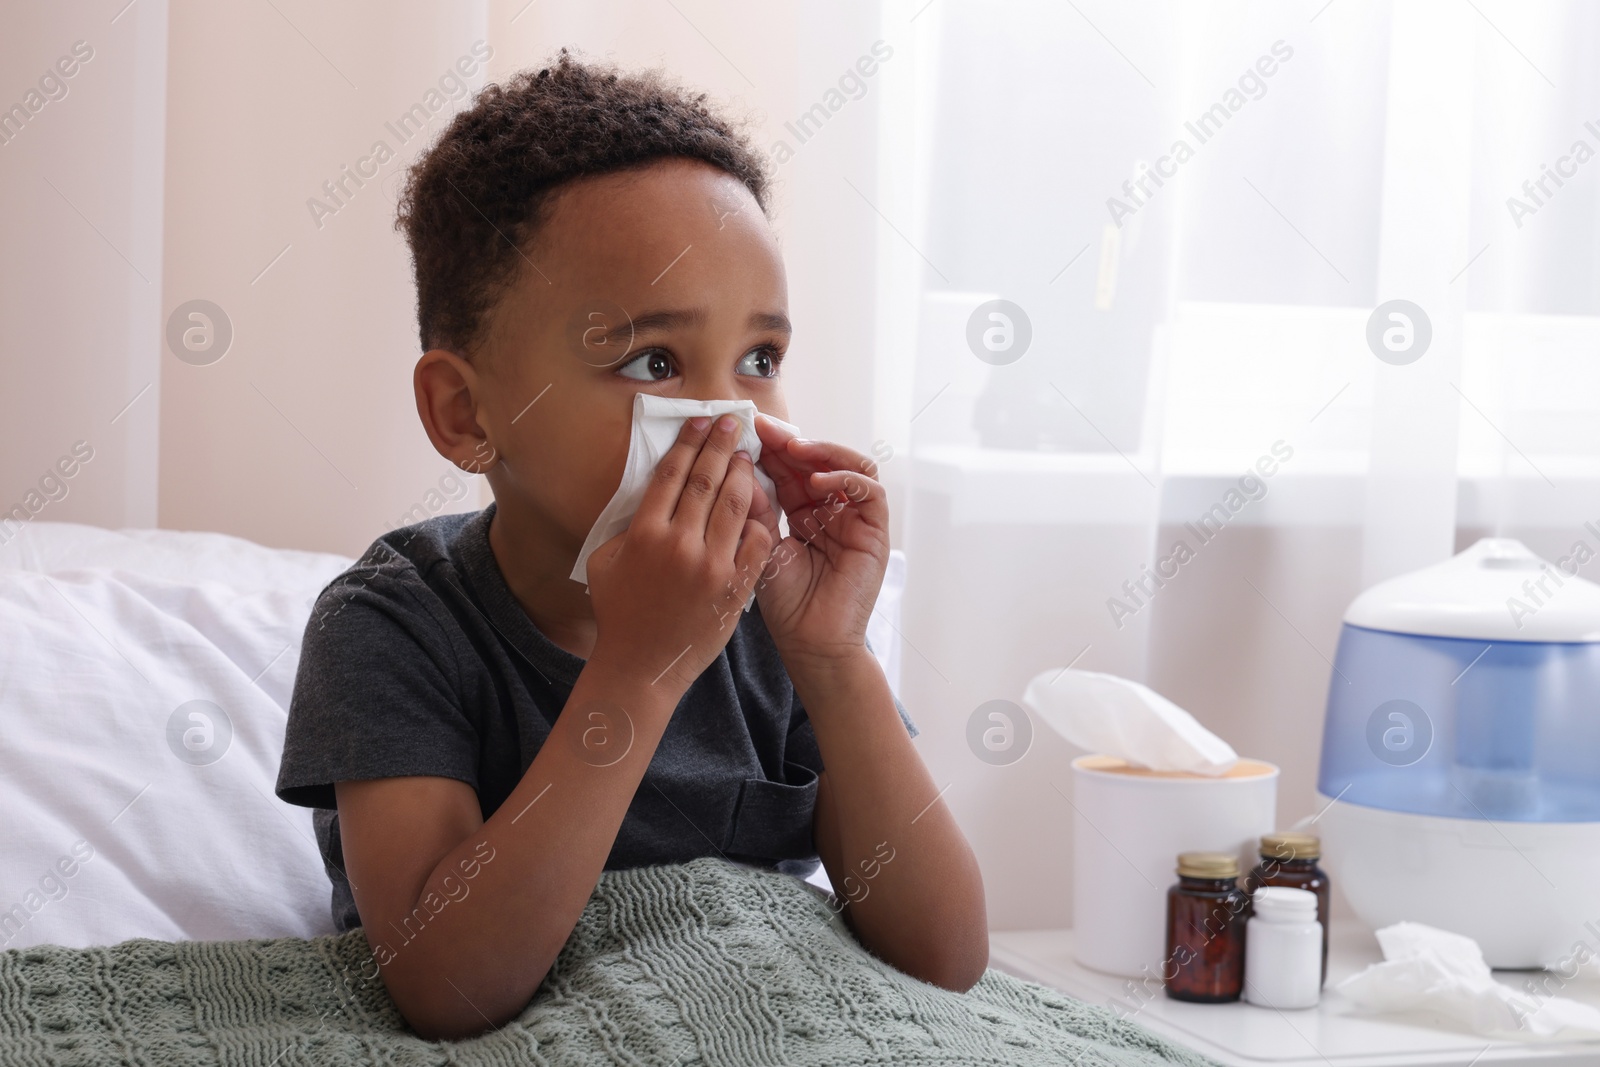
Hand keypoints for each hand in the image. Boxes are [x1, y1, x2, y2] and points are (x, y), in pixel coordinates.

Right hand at [585, 414, 775, 692]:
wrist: (642, 666)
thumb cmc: (619, 613)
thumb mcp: (606, 562)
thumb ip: (626, 525)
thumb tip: (648, 491)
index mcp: (644, 533)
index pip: (671, 474)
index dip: (687, 443)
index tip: (697, 421)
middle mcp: (679, 544)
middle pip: (705, 480)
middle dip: (718, 445)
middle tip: (729, 422)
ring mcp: (711, 566)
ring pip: (734, 505)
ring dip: (741, 474)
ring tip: (744, 455)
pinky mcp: (734, 587)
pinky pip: (753, 542)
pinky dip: (756, 520)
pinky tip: (759, 503)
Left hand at [749, 415, 888, 668]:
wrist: (810, 644)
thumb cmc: (787, 604)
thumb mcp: (762, 547)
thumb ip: (757, 509)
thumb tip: (737, 466)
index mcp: (804, 514)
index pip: (791, 470)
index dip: (771, 449)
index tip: (747, 430)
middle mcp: (831, 512)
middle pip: (819, 462)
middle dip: (792, 442)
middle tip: (767, 430)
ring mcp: (855, 520)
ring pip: (851, 466)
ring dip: (823, 452)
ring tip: (794, 449)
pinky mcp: (875, 532)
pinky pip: (870, 492)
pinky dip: (846, 479)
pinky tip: (819, 482)